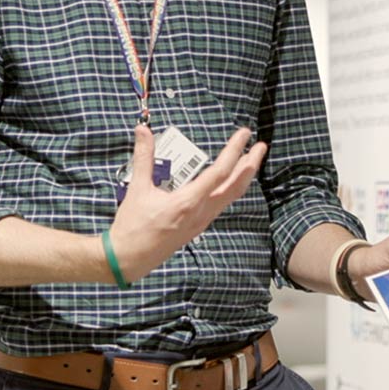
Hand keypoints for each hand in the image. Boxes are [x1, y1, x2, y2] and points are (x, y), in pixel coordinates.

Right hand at [107, 124, 266, 282]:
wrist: (128, 258)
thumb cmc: (132, 226)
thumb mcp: (137, 188)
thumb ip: (144, 156)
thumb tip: (142, 130)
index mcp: (188, 201)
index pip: (219, 172)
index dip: (234, 150)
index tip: (244, 135)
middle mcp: (200, 213)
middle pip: (234, 186)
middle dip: (250, 165)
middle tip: (261, 146)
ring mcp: (200, 222)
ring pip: (230, 197)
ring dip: (242, 178)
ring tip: (250, 161)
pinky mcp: (197, 227)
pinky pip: (220, 205)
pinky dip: (230, 190)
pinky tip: (229, 183)